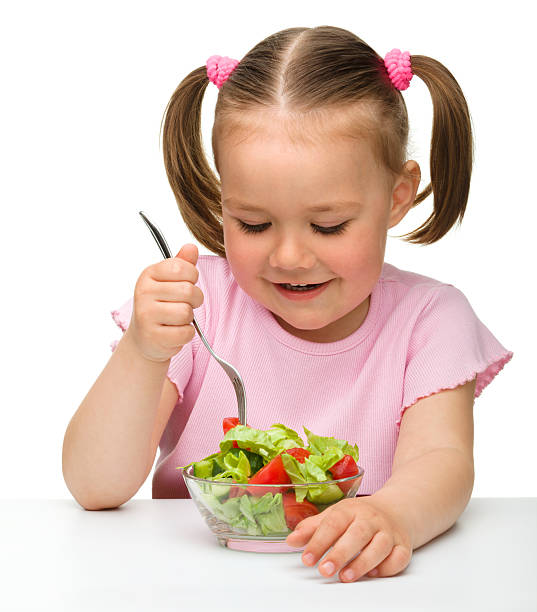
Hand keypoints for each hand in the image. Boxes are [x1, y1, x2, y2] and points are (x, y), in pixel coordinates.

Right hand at [125, 244, 203, 361]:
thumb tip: (192, 247)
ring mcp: (146, 315)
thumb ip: (182, 264)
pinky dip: (186, 334)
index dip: (192, 277)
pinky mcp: (153, 336)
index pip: (182, 268)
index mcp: (149, 275)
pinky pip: (185, 333)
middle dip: (194, 300)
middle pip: (188, 291)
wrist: (144, 338)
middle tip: (185, 304)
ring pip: (186, 313)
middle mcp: (144, 293)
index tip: (186, 283)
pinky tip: (174, 332)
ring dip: (188, 319)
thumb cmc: (160, 305)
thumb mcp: (168, 281)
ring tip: (177, 319)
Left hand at [285, 496, 411, 582]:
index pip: (333, 523)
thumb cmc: (360, 515)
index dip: (318, 541)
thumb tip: (291, 541)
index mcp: (350, 509)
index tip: (306, 558)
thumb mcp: (334, 515)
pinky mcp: (403, 545)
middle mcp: (370, 519)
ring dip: (362, 563)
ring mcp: (389, 532)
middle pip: (357, 534)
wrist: (396, 509)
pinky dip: (387, 567)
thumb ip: (312, 528)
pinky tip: (373, 573)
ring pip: (379, 546)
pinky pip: (398, 557)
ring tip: (345, 576)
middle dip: (340, 553)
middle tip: (324, 570)